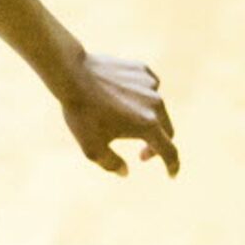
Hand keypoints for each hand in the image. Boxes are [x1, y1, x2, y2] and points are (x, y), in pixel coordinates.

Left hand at [59, 54, 179, 177]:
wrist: (72, 75)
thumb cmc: (82, 114)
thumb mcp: (92, 148)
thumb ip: (111, 164)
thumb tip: (125, 171)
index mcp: (148, 126)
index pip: (169, 151)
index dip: (172, 166)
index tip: (171, 174)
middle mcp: (156, 104)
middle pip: (167, 130)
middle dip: (157, 145)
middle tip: (142, 153)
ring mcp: (151, 85)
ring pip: (157, 108)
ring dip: (147, 119)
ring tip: (122, 121)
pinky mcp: (143, 70)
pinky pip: (149, 88)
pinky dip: (142, 97)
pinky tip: (124, 98)